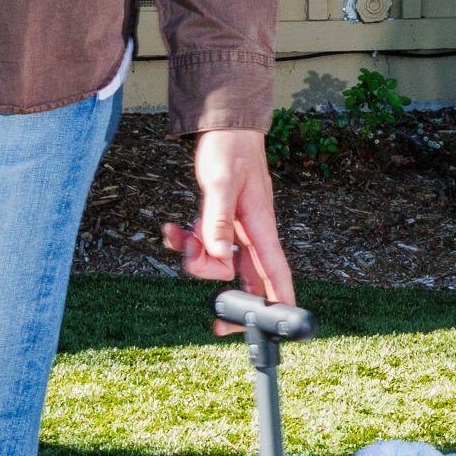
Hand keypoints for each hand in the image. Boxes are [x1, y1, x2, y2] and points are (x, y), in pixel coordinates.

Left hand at [163, 127, 295, 330]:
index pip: (276, 272)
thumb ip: (218, 220)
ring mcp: (235, 233)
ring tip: (180, 234)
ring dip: (194, 257)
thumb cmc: (231, 151)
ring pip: (218, 265)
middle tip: (197, 267)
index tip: (283, 326)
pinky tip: (173, 229)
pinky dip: (185, 242)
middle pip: (242, 278)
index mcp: (261, 227)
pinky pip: (204, 248)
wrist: (225, 129)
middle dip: (218, 285)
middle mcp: (251, 235)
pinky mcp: (220, 226)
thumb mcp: (221, 183)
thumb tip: (219, 255)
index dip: (281, 300)